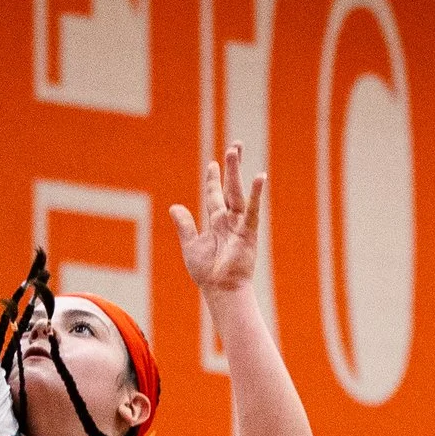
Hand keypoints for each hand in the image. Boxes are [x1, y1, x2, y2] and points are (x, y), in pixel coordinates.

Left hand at [172, 143, 265, 299]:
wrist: (219, 289)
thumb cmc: (206, 272)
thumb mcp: (191, 245)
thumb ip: (184, 225)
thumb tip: (174, 206)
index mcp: (216, 222)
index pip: (214, 195)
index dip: (213, 179)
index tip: (213, 164)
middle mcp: (230, 220)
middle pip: (230, 188)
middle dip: (231, 168)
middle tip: (234, 146)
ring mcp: (240, 225)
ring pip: (237, 193)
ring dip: (237, 172)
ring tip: (236, 150)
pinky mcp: (249, 232)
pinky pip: (252, 210)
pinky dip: (256, 194)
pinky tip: (260, 177)